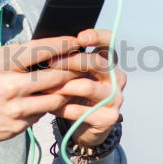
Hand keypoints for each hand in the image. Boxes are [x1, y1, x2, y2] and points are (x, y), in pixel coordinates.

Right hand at [0, 37, 81, 143]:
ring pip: (55, 99)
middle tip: (81, 63)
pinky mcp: (19, 127)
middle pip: (56, 76)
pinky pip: (41, 114)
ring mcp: (17, 110)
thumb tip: (41, 48)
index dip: (63, 44)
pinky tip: (44, 99)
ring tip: (67, 83)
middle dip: (72, 69)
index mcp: (3, 66)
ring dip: (63, 90)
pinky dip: (45, 105)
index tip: (76, 41)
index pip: (41, 51)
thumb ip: (13, 53)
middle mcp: (12, 88)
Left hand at [45, 28, 125, 147]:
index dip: (98, 36)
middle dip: (71, 61)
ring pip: (87, 86)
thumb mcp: (75, 76)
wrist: (86, 127)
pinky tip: (51, 107)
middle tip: (50, 63)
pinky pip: (81, 110)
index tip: (80, 38)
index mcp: (109, 63)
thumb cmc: (77, 95)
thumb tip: (46, 48)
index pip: (110, 43)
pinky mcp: (109, 117)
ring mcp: (116, 98)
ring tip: (45, 87)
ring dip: (63, 86)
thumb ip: (70, 62)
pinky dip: (63, 108)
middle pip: (97, 62)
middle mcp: (117, 78)